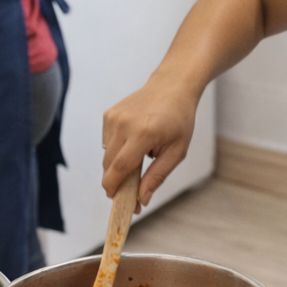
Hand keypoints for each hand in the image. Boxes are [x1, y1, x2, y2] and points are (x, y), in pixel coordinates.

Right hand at [102, 73, 198, 206]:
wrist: (172, 86)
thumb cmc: (179, 119)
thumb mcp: (177, 151)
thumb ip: (157, 176)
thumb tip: (141, 199)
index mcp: (144, 134)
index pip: (120, 167)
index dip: (115, 187)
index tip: (115, 200)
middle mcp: (124, 124)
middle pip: (109, 164)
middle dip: (116, 181)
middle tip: (130, 191)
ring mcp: (114, 117)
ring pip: (107, 154)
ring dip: (118, 163)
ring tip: (140, 155)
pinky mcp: (109, 114)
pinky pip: (107, 141)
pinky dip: (117, 148)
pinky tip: (133, 140)